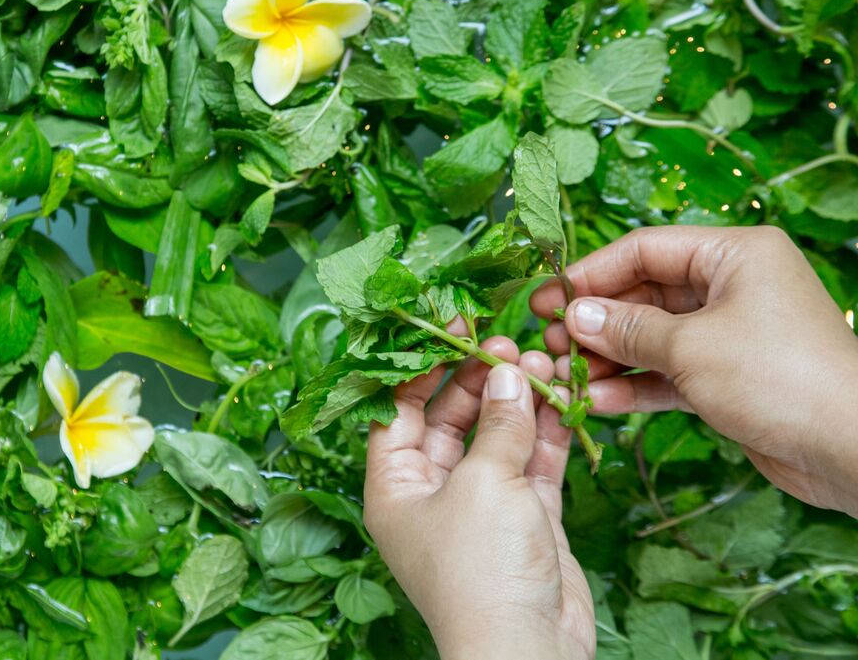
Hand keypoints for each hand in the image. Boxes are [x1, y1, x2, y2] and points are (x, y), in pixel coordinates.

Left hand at [364, 326, 593, 659]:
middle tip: (508, 346)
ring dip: (516, 400)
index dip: (421, 367)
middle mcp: (431, 492)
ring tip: (542, 363)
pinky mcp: (523, 517)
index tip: (451, 328)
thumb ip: (497, 424)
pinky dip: (546, 431)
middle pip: (447, 418)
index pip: (396, 411)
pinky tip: (561, 396)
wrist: (528, 648)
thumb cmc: (482, 569)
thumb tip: (508, 375)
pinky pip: (531, 462)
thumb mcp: (483, 483)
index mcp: (394, 486)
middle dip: (478, 380)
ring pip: (494, 436)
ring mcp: (479, 505)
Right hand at [531, 225, 857, 515]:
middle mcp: (732, 287)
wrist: (851, 448)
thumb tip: (574, 317)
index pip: (645, 250)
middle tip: (549, 342)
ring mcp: (729, 334)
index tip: (547, 299)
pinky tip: (596, 400)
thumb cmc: (778, 377)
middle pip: (645, 294)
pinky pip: (668, 373)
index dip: (591, 274)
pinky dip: (634, 385)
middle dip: (596, 321)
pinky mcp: (727, 377)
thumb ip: (628, 330)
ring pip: (652, 337)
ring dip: (608, 357)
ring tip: (564, 375)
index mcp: (734, 255)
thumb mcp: (692, 347)